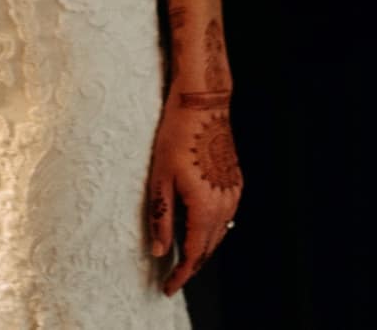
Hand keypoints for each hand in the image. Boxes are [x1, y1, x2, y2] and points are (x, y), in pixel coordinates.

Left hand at [146, 91, 241, 294]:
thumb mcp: (159, 178)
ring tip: (182, 259)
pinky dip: (212, 230)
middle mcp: (225, 206)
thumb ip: (161, 217)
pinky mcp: (236, 183)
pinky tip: (200, 230)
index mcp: (205, 207)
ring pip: (219, 234)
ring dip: (202, 249)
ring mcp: (234, 194)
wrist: (204, 107)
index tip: (167, 288)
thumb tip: (159, 251)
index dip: (181, 275)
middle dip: (190, 267)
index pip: (193, 254)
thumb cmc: (175, 138)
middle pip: (208, 248)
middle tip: (171, 279)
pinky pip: (226, 217)